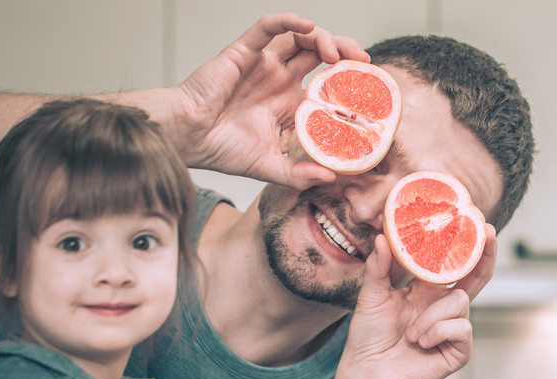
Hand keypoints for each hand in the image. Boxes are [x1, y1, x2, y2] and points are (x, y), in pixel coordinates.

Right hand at [166, 13, 367, 187]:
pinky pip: (267, 28)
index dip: (348, 82)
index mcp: (288, 102)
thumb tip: (331, 178)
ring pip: (300, 37)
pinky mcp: (243, 52)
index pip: (326, 84)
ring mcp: (263, 64)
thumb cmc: (221, 150)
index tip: (369, 90)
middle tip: (363, 62)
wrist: (187, 139)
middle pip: (319, 54)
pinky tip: (307, 27)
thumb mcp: (269, 167)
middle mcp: (279, 79)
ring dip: (323, 38)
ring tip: (338, 54)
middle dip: (345, 52)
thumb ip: (299, 174)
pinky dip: (288, 22)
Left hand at [337, 232, 477, 378]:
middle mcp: (444, 306)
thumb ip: (379, 266)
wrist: (369, 373)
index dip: (464, 243)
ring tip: (411, 335)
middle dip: (485, 254)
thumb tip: (381, 236)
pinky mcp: (460, 349)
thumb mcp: (372, 295)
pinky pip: (461, 327)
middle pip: (475, 276)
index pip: (451, 263)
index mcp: (426, 290)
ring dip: (432, 317)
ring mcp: (454, 327)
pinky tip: (420, 343)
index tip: (474, 219)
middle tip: (489, 233)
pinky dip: (437, 332)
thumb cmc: (369, 337)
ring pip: (460, 301)